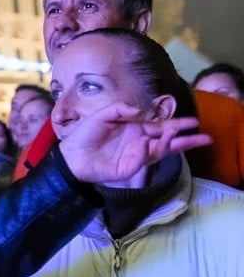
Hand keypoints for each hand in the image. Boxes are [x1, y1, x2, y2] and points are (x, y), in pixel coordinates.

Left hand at [59, 103, 211, 183]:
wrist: (71, 156)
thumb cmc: (84, 135)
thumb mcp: (101, 115)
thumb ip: (119, 109)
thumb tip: (139, 110)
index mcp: (135, 128)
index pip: (161, 126)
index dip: (177, 124)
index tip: (193, 122)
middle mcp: (139, 141)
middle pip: (168, 139)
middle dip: (186, 137)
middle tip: (205, 135)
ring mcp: (136, 155)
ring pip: (162, 150)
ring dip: (174, 143)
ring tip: (188, 137)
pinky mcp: (130, 167)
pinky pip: (145, 158)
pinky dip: (150, 150)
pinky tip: (152, 142)